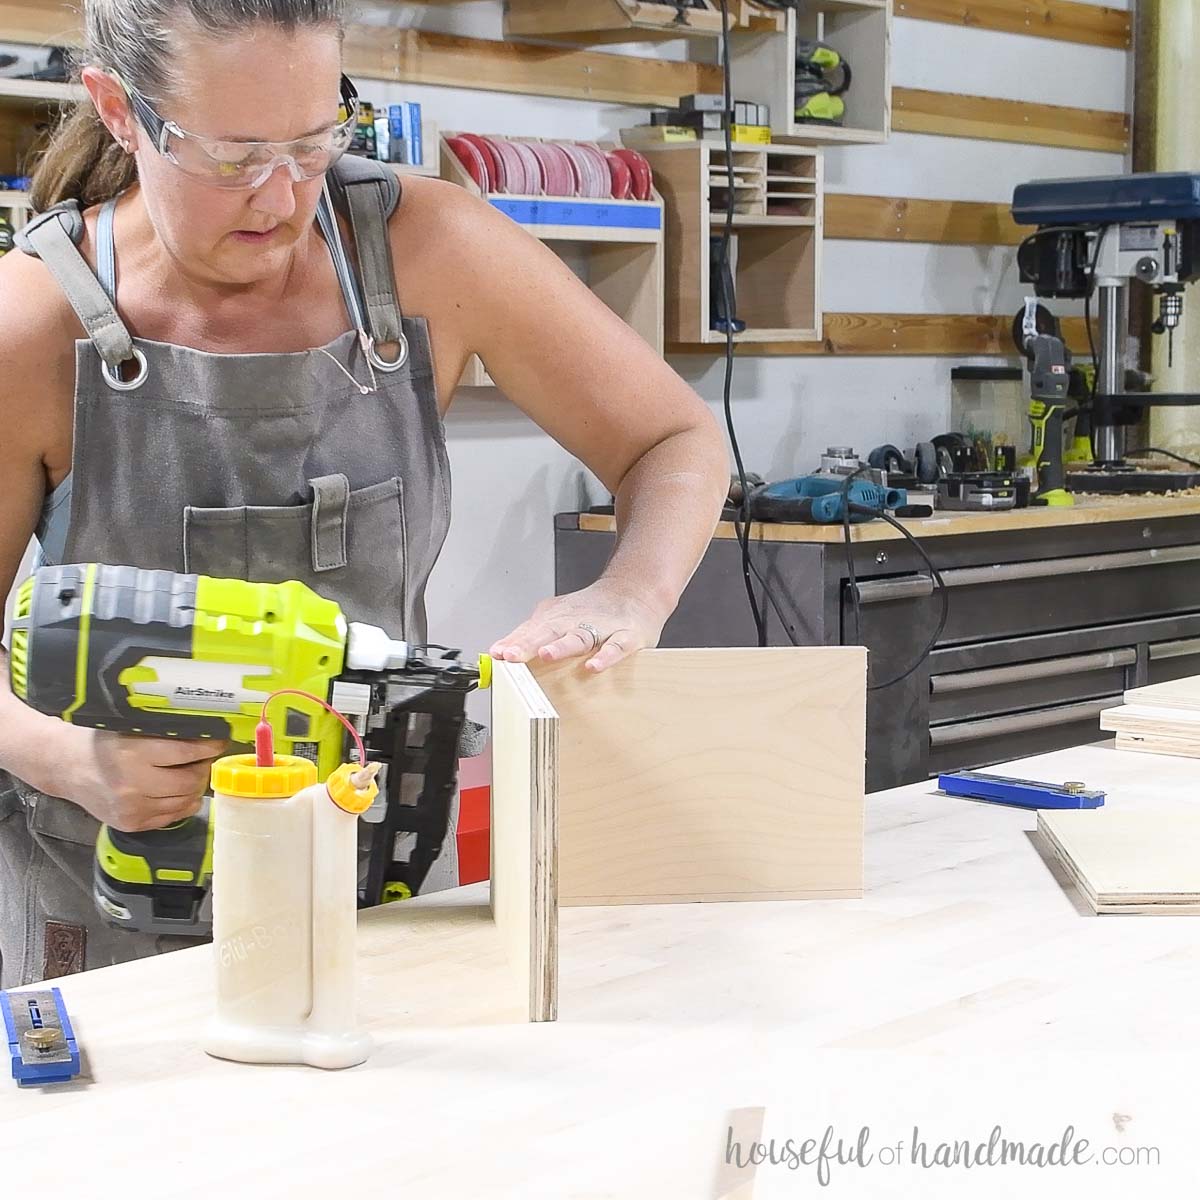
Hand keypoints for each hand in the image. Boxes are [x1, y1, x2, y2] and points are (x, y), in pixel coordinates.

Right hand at [55, 725, 229, 831]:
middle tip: (202, 758)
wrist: (68, 768)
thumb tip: (206, 736)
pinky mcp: (133, 824)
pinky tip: (175, 791)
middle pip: (191, 781)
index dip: (210, 747)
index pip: (188, 753)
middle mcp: (134, 784)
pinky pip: (173, 816)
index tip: (218, 741)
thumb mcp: (131, 730)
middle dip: (202, 768)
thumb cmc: (102, 744)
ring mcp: (133, 808)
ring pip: (186, 801)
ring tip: (188, 773)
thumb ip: (165, 734)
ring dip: (194, 787)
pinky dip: (181, 803)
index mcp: (134, 754)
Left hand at [489, 578, 667, 673]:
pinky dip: (605, 657)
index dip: (513, 643)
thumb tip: (498, 651)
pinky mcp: (627, 636)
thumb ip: (528, 635)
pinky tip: (593, 666)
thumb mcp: (556, 618)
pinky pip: (616, 647)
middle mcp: (575, 621)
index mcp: (556, 618)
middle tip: (511, 655)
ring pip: (579, 638)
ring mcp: (602, 628)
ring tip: (546, 655)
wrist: (635, 590)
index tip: (497, 654)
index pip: (530, 631)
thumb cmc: (591, 610)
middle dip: (529, 644)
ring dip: (562, 647)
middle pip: (549, 632)